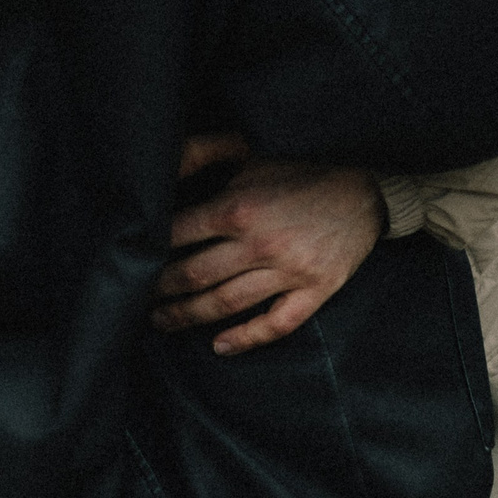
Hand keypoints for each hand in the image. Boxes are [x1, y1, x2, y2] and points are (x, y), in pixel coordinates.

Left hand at [151, 135, 383, 355]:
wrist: (365, 189)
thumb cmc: (299, 169)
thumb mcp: (249, 151)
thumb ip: (203, 152)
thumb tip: (162, 159)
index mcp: (238, 207)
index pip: (179, 234)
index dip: (151, 248)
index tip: (133, 257)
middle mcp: (259, 243)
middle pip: (194, 275)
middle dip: (161, 290)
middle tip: (138, 298)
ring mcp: (288, 271)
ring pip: (226, 304)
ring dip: (188, 316)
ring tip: (162, 321)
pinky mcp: (314, 291)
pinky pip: (276, 324)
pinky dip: (246, 339)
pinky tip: (220, 345)